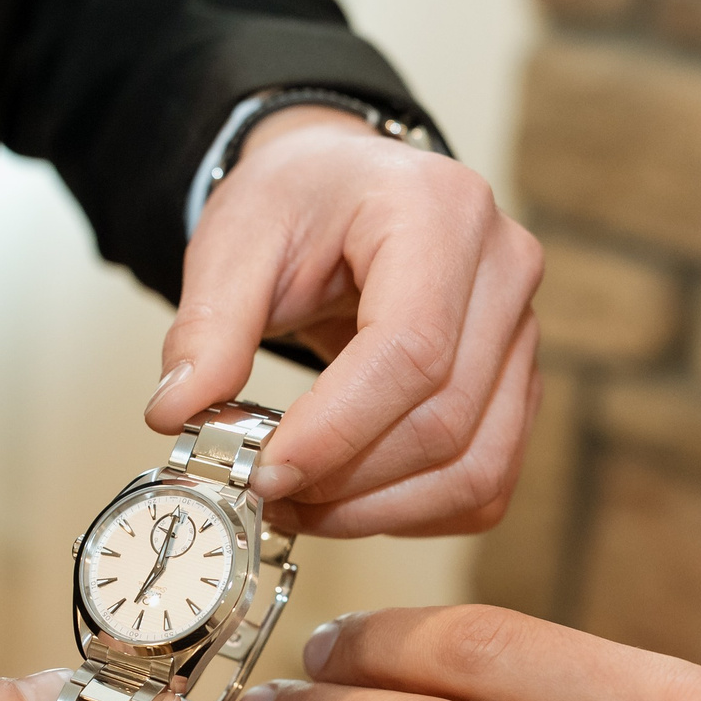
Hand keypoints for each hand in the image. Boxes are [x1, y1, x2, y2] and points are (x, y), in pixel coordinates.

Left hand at [151, 107, 543, 537]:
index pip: (409, 349)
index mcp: (441, 212)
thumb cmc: (302, 197)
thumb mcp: (236, 237)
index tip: (264, 471)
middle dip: (347, 480)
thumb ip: (208, 325)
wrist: (345, 188)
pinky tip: (349, 501)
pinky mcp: (516, 385)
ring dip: (379, 511)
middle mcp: (503, 270)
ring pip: (474, 467)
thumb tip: (178, 413)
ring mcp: (523, 332)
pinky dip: (414, 513)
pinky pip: (485, 483)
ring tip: (299, 504)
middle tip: (264, 490)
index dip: (337, 430)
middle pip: (445, 419)